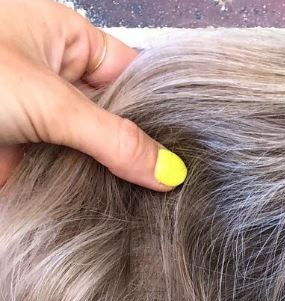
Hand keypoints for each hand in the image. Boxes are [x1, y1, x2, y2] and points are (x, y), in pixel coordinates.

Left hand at [0, 0, 186, 190]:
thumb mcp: (50, 102)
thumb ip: (114, 140)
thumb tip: (168, 170)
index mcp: (64, 39)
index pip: (132, 73)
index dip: (161, 109)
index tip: (191, 147)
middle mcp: (56, 78)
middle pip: (118, 118)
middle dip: (140, 151)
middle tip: (179, 185)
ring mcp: (42, 121)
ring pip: (96, 153)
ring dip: (116, 178)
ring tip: (157, 205)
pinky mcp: (30, 161)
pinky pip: (72, 179)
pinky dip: (91, 195)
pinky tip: (121, 213)